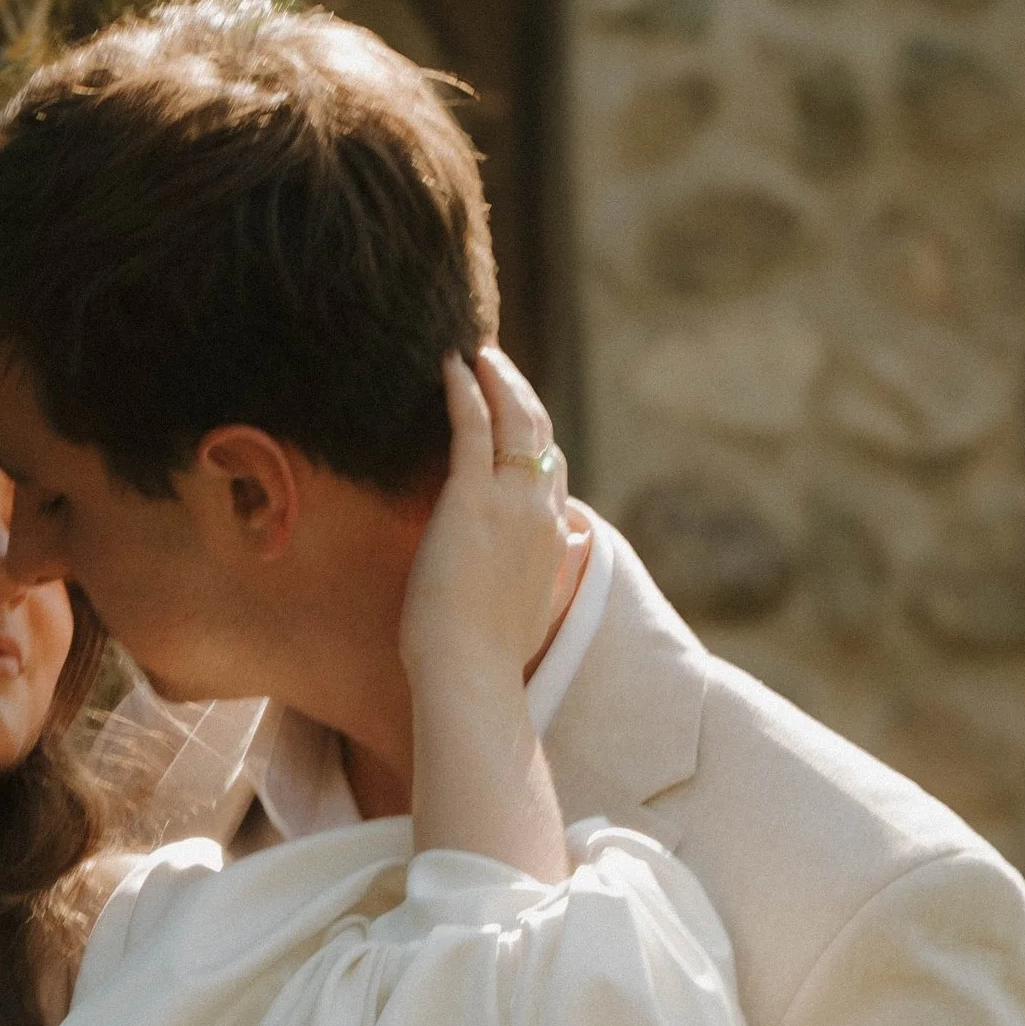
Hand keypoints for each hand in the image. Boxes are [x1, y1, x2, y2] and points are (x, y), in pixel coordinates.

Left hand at [397, 347, 575, 696]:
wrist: (470, 672)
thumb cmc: (489, 655)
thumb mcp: (536, 610)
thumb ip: (554, 574)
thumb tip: (573, 548)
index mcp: (554, 537)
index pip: (552, 470)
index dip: (537, 436)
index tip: (519, 412)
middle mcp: (542, 511)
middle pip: (541, 434)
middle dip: (522, 394)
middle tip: (499, 365)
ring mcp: (510, 502)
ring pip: (516, 419)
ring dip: (500, 379)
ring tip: (479, 354)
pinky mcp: (472, 499)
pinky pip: (473, 428)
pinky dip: (466, 391)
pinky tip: (451, 366)